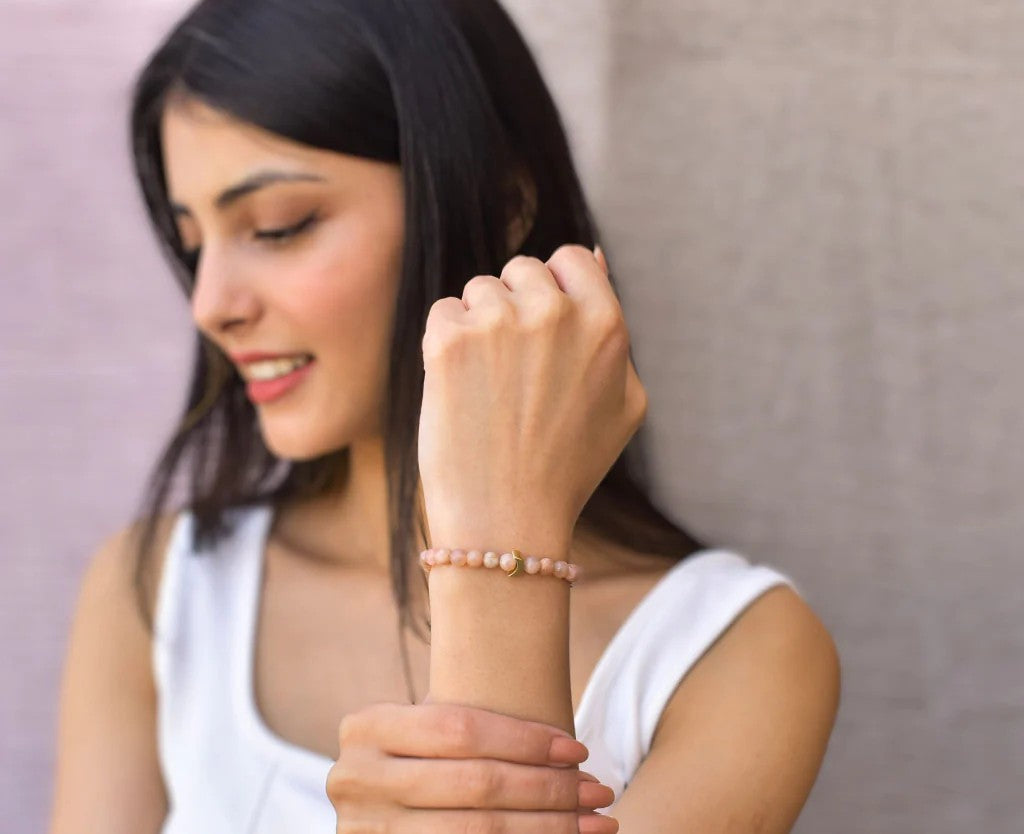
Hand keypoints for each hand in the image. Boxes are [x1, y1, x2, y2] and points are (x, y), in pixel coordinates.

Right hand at [326, 700, 619, 832]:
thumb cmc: (419, 760)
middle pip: (476, 783)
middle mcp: (355, 779)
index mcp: (365, 728)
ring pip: (479, 831)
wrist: (374, 810)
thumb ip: (464, 731)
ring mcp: (364, 830)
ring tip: (595, 821)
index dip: (526, 741)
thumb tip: (567, 749)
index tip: (578, 750)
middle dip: (548, 788)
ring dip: (548, 827)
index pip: (462, 729)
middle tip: (598, 790)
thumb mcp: (421, 734)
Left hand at [418, 244, 647, 553]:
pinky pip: (443, 313)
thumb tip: (593, 257)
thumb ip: (615, 330)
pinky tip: (461, 392)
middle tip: (514, 372)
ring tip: (489, 388)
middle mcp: (555, 312)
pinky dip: (445, 345)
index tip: (542, 329)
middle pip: (521, 269)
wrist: (508, 520)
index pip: (569, 259)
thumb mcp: (624, 402)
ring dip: (478, 327)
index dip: (553, 289)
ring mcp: (500, 322)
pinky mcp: (449, 340)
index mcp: (606, 323)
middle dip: (513, 307)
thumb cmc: (568, 467)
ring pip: (478, 290)